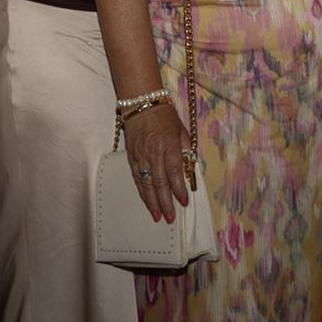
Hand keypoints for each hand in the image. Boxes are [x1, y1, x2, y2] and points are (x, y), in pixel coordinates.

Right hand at [122, 102, 190, 222]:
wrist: (140, 103)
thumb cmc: (164, 115)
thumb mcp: (181, 130)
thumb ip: (186, 150)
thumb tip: (189, 169)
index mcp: (168, 145)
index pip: (174, 172)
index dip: (179, 189)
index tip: (183, 203)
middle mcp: (153, 153)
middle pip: (159, 182)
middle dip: (165, 202)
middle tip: (170, 218)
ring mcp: (140, 156)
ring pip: (146, 183)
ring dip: (151, 202)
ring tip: (157, 216)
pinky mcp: (131, 157)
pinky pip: (137, 178)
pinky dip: (142, 191)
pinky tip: (146, 201)